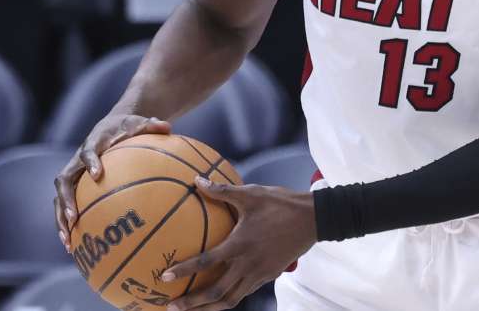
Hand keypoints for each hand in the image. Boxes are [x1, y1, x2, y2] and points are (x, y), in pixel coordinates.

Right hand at [54, 114, 171, 251]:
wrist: (111, 126)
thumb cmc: (128, 127)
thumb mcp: (141, 122)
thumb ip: (152, 125)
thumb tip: (168, 127)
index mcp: (93, 143)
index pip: (88, 151)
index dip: (91, 162)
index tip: (97, 175)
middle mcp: (78, 160)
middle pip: (63, 180)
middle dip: (66, 200)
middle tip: (74, 218)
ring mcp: (74, 174)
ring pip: (59, 197)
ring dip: (60, 219)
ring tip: (68, 241)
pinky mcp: (74, 186)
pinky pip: (66, 206)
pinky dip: (67, 225)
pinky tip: (73, 247)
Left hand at [160, 179, 316, 310]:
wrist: (313, 219)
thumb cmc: (281, 203)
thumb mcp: (251, 193)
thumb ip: (222, 190)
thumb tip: (196, 180)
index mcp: (241, 244)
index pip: (207, 262)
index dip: (184, 270)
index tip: (164, 278)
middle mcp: (248, 264)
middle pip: (216, 292)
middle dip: (192, 303)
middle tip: (170, 306)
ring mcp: (260, 273)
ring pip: (231, 300)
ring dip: (208, 308)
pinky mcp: (269, 276)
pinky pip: (244, 293)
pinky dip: (228, 299)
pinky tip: (217, 298)